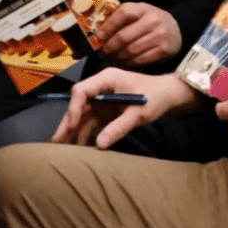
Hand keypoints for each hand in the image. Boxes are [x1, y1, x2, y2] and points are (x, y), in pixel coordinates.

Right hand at [51, 70, 199, 148]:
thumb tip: (99, 145)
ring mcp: (103, 98)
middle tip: (56, 142)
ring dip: (74, 130)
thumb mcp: (139, 113)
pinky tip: (80, 146)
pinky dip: (86, 132)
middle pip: (78, 104)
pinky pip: (93, 121)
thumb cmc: (157, 97)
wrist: (170, 95)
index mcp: (107, 79)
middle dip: (68, 123)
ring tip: (63, 148)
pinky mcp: (108, 109)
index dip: (74, 109)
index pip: (81, 91)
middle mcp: (101, 86)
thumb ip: (119, 127)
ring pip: (83, 114)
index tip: (72, 126)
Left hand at [95, 2, 181, 66]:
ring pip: (130, 51)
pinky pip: (140, 60)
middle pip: (124, 36)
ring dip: (117, 58)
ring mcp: (159, 36)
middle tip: (102, 53)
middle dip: (109, 47)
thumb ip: (121, 19)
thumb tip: (97, 32)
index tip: (98, 37)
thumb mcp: (139, 13)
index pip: (123, 13)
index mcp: (143, 8)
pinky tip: (123, 63)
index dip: (108, 26)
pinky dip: (128, 64)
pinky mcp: (163, 50)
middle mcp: (153, 20)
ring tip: (111, 59)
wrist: (176, 30)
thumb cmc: (150, 22)